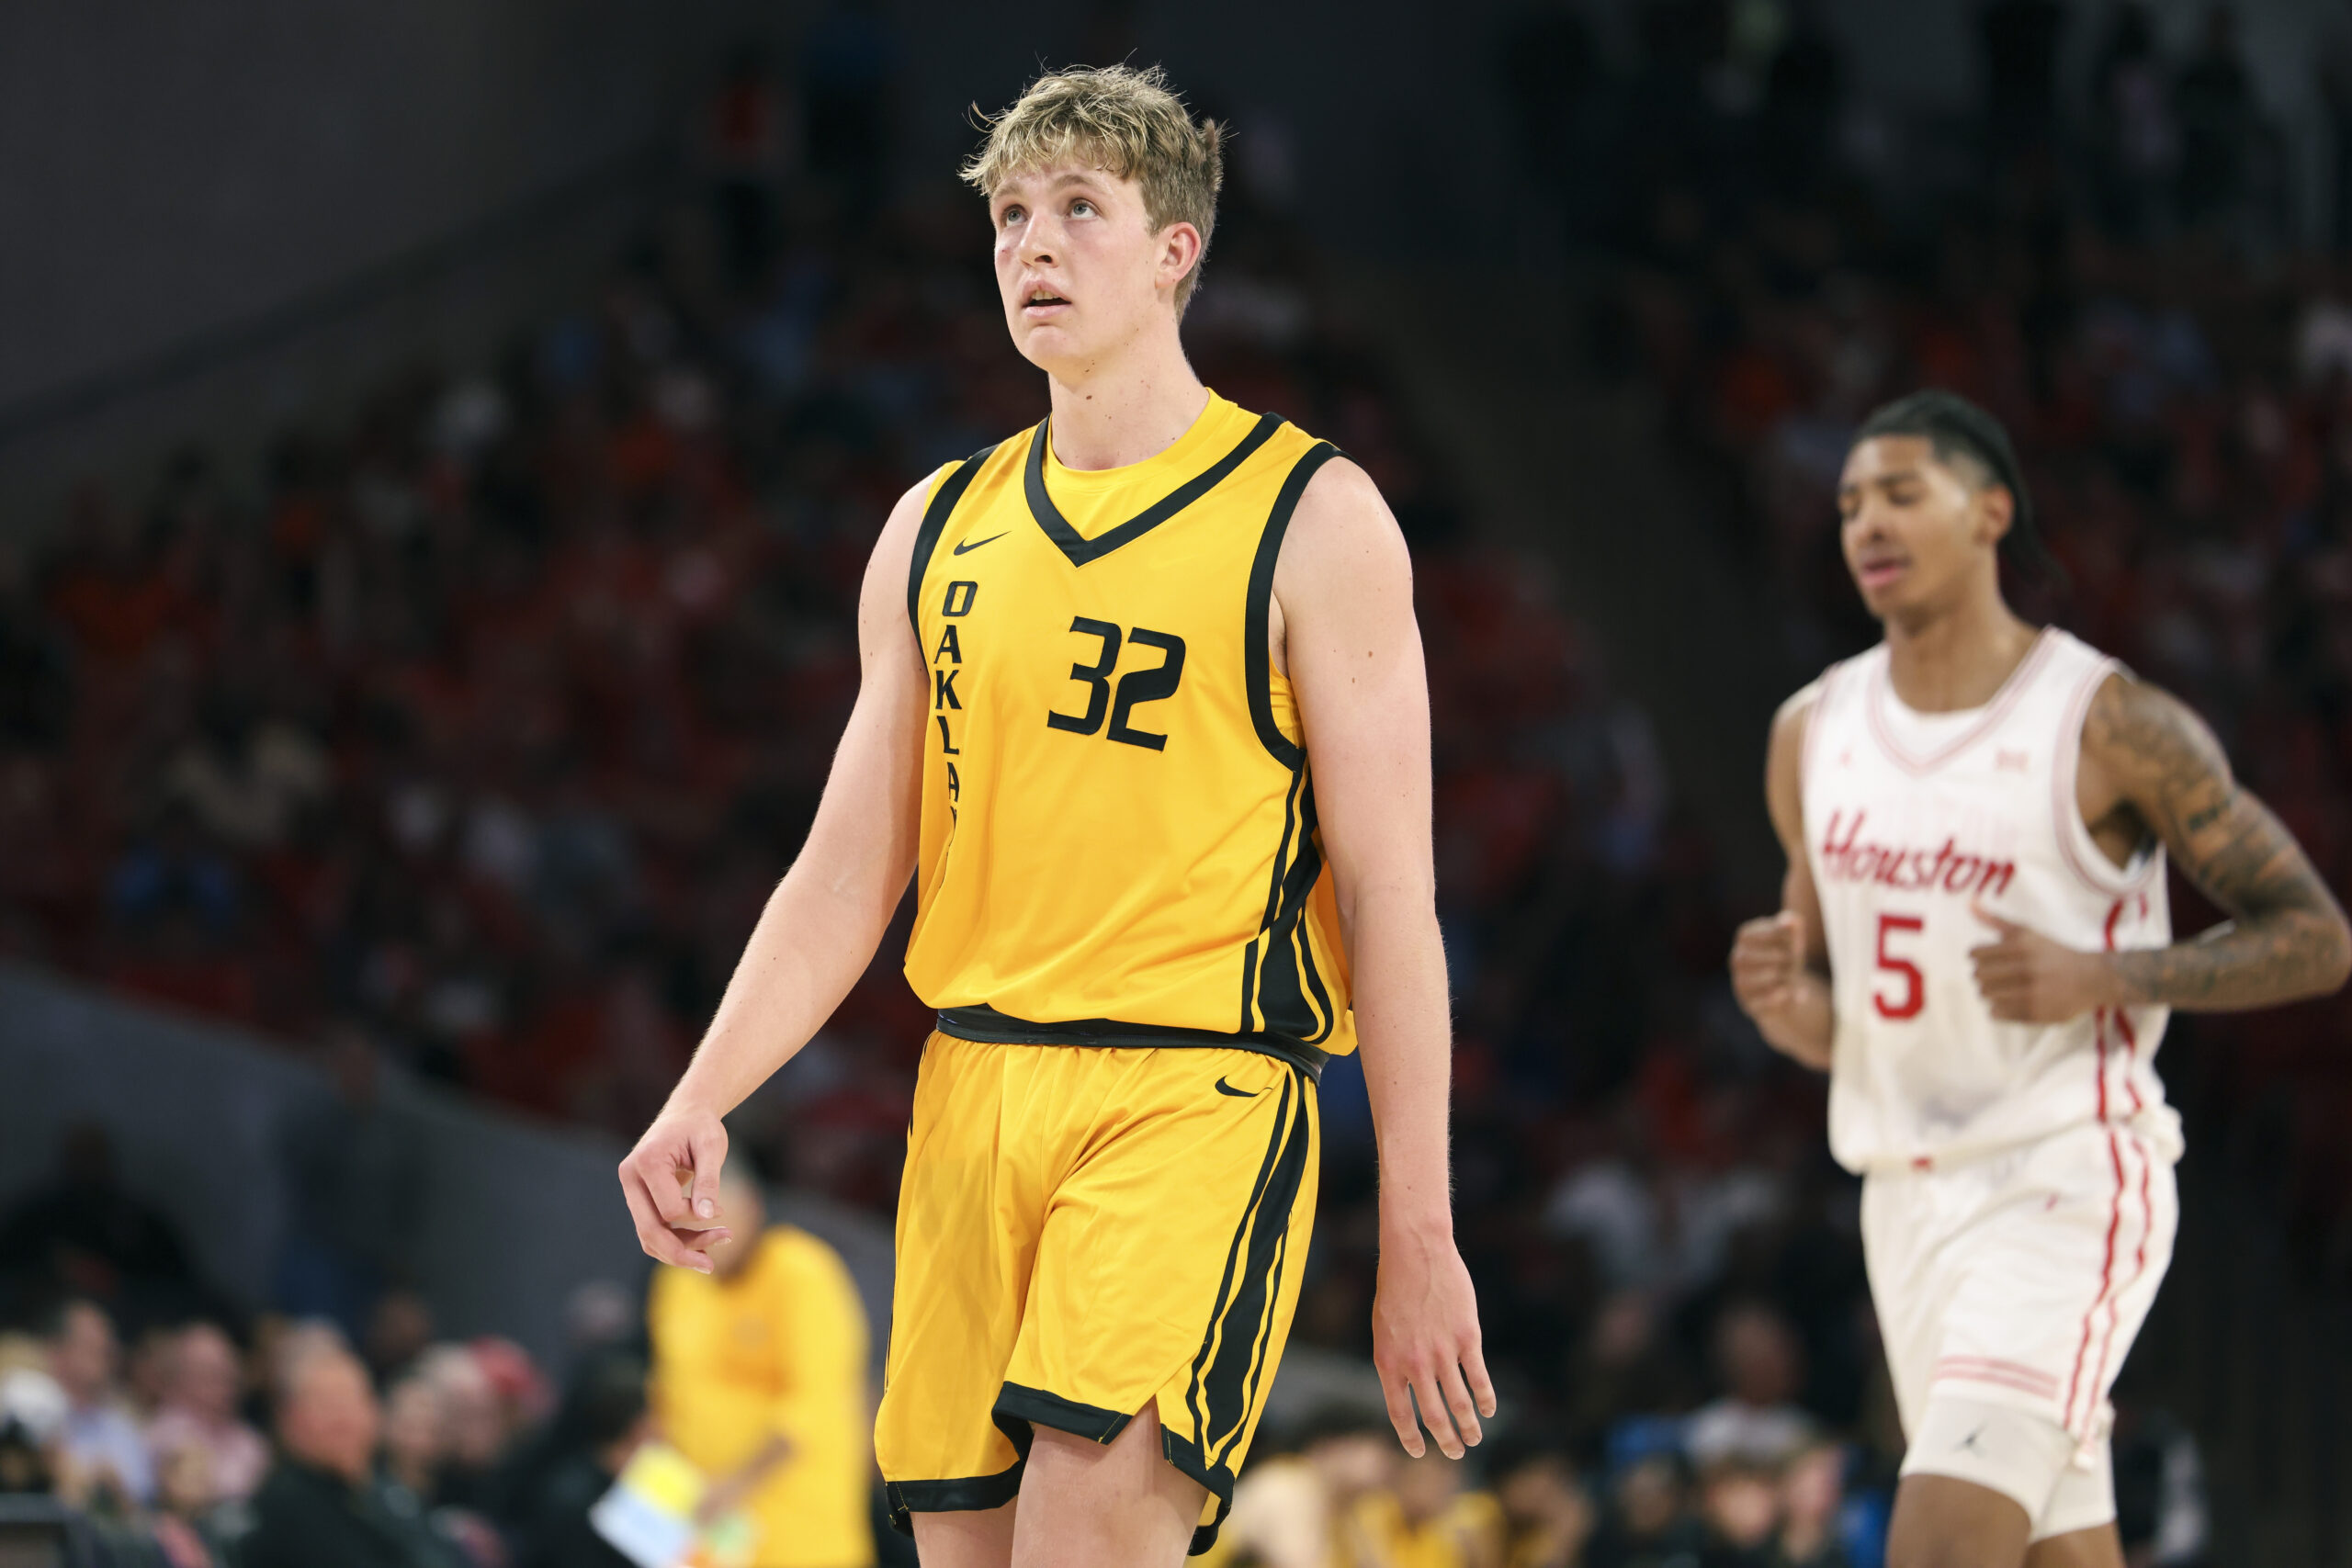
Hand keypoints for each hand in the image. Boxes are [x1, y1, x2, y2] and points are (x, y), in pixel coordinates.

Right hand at [618, 1105, 731, 1271]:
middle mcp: (630, 1178)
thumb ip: (709, 1181)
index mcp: (647, 1162)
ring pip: (648, 1237)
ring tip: (711, 1256)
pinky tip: (701, 1242)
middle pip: (649, 1232)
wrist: (687, 1113)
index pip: (668, 1210)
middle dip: (681, 1253)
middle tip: (711, 1267)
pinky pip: (651, 1230)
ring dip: (679, 1250)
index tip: (722, 1211)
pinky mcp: (638, 1199)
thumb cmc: (701, 1127)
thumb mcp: (712, 1146)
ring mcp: (630, 1190)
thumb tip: (708, 1217)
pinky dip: (674, 1241)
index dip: (697, 1217)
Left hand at [1371, 1222, 1494, 1459]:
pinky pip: (1478, 1378)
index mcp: (1388, 1363)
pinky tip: (1488, 1410)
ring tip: (1474, 1439)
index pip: (1400, 1414)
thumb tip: (1407, 1392)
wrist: (1415, 1254)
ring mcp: (1442, 1352)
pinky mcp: (1467, 1338)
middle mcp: (1415, 1364)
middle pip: (1433, 1415)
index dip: (1410, 1438)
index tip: (1420, 1452)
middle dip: (1446, 1440)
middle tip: (1456, 1452)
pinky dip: (1485, 1399)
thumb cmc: (1395, 1289)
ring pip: (1459, 1403)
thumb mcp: (1383, 1330)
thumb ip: (1394, 1362)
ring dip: (1468, 1426)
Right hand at [1729, 911, 1830, 1066]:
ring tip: (1795, 975)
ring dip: (1782, 977)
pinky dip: (1781, 997)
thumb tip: (1790, 921)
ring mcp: (1741, 984)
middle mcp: (1737, 961)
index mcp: (1744, 939)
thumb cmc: (1788, 957)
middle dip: (1779, 957)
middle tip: (1796, 958)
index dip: (1772, 934)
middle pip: (1750, 957)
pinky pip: (1761, 1003)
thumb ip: (1791, 926)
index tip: (1794, 937)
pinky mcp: (1750, 1005)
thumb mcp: (1792, 939)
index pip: (1747, 934)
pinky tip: (1798, 993)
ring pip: (1756, 980)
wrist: (1786, 992)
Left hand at [1969, 900, 2117, 1022]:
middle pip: (1978, 976)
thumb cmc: (2054, 953)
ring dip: (1992, 992)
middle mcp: (2025, 968)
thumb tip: (1969, 904)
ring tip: (2008, 989)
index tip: (1989, 960)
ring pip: (1985, 995)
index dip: (1979, 957)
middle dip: (1984, 976)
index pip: (1976, 954)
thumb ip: (1996, 921)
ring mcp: (2031, 993)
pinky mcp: (2035, 1013)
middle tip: (1998, 976)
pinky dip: (1999, 1008)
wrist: (2092, 979)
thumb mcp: (2027, 933)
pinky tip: (2013, 1001)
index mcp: (2021, 946)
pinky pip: (1996, 1013)